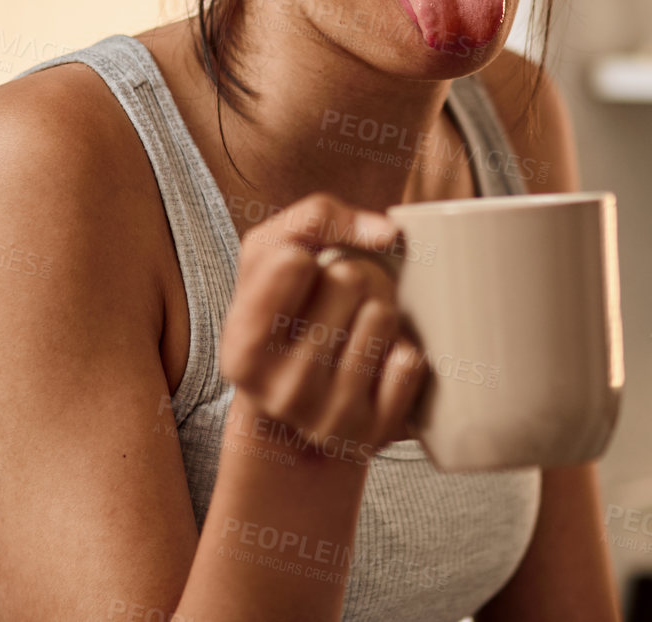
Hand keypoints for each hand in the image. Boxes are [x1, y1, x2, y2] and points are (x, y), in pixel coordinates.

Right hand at [220, 192, 427, 464]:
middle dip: (352, 276)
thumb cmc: (284, 318)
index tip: (299, 276)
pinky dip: (401, 350)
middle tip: (338, 303)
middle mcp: (281, 391)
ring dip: (380, 310)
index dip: (306, 253)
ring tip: (356, 330)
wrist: (291, 425)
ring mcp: (329, 418)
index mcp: (243, 348)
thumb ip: (314, 218)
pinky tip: (377, 364)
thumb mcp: (269, 262)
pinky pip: (408, 361)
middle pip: (349, 279)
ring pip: (383, 316)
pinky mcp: (374, 434)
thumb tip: (386, 232)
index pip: (293, 261)